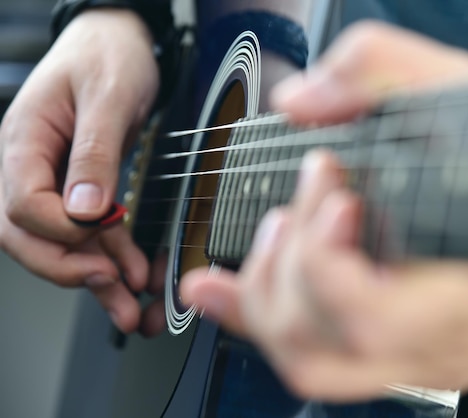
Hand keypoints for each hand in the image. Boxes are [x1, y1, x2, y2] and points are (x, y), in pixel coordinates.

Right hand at [0, 9, 157, 332]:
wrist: (124, 40)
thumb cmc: (108, 54)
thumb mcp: (107, 96)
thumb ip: (94, 152)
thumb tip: (83, 209)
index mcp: (24, 140)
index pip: (21, 205)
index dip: (57, 231)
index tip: (97, 238)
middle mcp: (33, 165)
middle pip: (29, 235)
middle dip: (68, 268)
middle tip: (108, 287)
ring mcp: (57, 178)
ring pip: (64, 241)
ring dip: (95, 274)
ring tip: (129, 304)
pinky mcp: (85, 185)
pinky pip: (93, 229)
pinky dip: (113, 253)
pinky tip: (134, 273)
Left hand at [180, 22, 467, 399]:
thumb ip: (382, 71)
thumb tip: (303, 101)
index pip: (369, 316)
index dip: (322, 258)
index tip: (331, 183)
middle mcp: (442, 340)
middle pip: (319, 345)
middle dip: (286, 262)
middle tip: (309, 192)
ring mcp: (420, 354)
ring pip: (309, 364)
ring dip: (268, 294)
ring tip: (281, 228)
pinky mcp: (402, 349)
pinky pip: (316, 356)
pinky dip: (256, 318)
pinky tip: (219, 290)